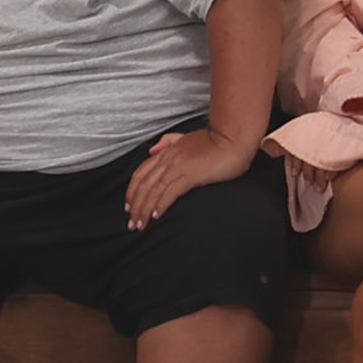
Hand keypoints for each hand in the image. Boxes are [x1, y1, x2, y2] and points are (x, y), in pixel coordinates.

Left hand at [126, 125, 255, 227]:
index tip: (129, 206)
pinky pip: (170, 192)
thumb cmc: (216, 141)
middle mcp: (169, 158)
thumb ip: (169, 141)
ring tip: (140, 225)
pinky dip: (160, 205)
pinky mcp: (190, 175)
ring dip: (144, 210)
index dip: (132, 191)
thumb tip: (153, 150)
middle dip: (135, 206)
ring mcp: (178, 167)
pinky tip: (156, 216)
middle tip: (132, 223)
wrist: (233, 137)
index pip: (141, 172)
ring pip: (153, 191)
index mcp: (167, 151)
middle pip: (143, 185)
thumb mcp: (188, 138)